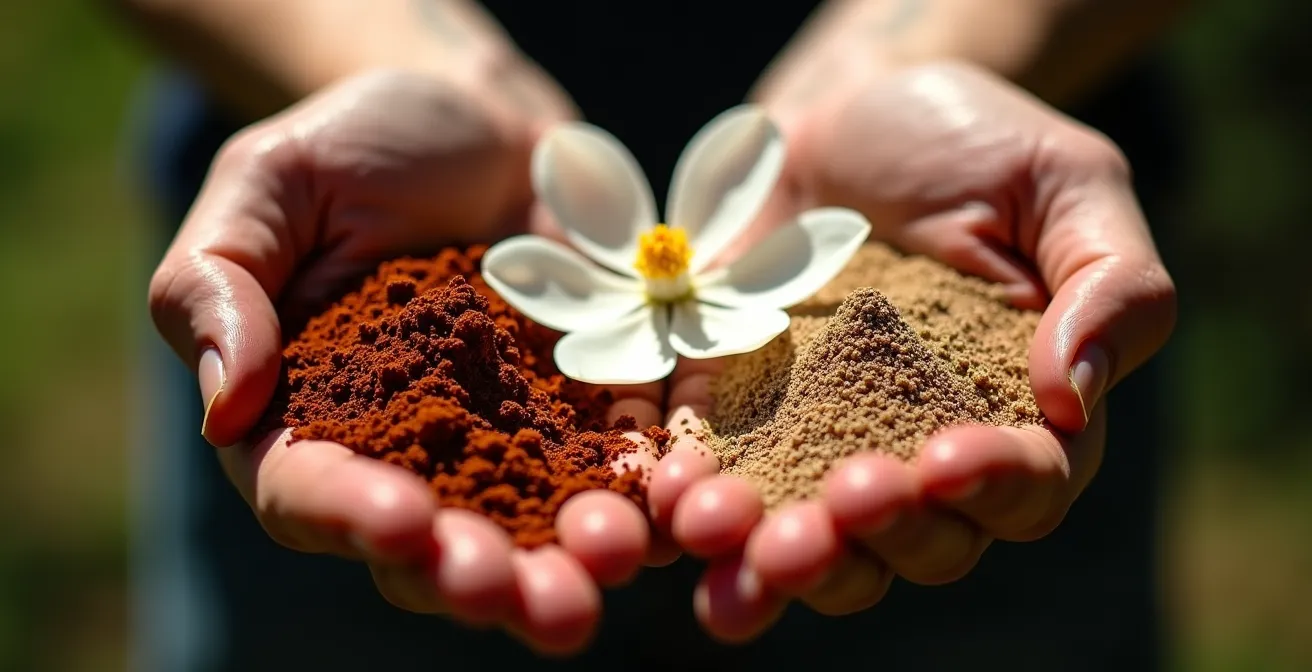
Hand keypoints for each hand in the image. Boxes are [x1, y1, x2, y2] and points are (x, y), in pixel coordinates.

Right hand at [148, 70, 666, 654]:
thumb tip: (224, 411)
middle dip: (478, 574)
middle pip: (432, 537)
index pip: (311, 489)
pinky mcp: (589, 400)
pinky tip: (674, 508)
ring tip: (610, 562)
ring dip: (571, 554)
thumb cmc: (350, 144)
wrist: (473, 117)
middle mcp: (409, 447)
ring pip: (531, 517)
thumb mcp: (266, 188)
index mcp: (308, 415)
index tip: (403, 524)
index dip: (352, 516)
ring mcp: (506, 431)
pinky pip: (619, 454)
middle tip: (525, 600)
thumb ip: (218, 287)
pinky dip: (645, 486)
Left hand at [647, 61, 1176, 639]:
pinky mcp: (735, 406)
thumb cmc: (978, 141)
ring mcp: (821, 439)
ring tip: (722, 534)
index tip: (944, 463)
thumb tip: (1071, 402)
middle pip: (910, 543)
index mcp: (1019, 416)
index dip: (989, 491)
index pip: (1023, 492)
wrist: (856, 106)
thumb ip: (1110, 288)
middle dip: (864, 544)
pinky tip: (668, 498)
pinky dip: (692, 495)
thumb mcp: (1067, 185)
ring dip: (768, 557)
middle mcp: (922, 451)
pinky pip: (716, 469)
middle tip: (821, 522)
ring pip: (810, 537)